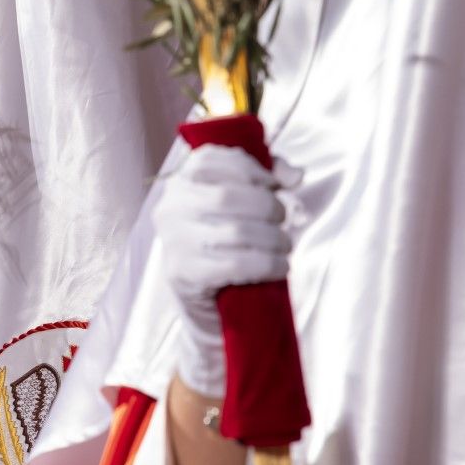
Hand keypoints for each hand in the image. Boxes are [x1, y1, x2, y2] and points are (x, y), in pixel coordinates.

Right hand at [156, 145, 292, 397]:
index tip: (275, 185)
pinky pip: (235, 264)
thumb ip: (267, 179)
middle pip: (228, 196)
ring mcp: (174, 241)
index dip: (252, 169)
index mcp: (180, 181)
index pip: (213, 159)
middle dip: (268, 207)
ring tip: (285, 247)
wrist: (208, 305)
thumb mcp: (242, 204)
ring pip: (236, 231)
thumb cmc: (228, 244)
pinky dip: (266, 264)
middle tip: (285, 221)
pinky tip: (278, 267)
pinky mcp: (184, 274)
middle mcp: (170, 207)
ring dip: (273, 239)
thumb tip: (294, 175)